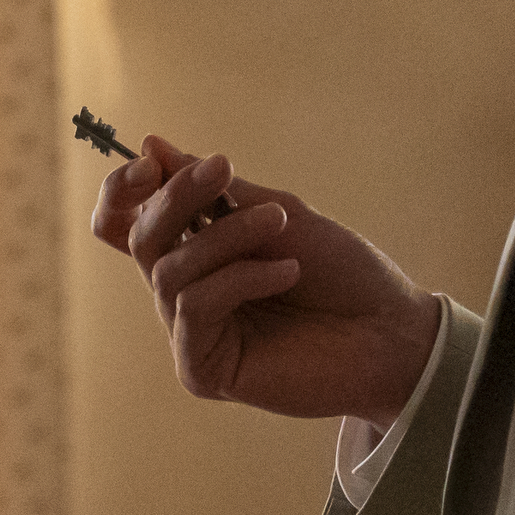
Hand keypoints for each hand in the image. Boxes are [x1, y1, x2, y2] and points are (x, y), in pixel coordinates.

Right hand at [87, 135, 438, 428]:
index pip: (126, 224)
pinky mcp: (203, 369)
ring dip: (226, 236)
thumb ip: (214, 189)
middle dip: (178, 196)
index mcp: (196, 253)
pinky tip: (287, 273)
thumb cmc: (341, 272)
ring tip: (282, 225)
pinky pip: (195, 308)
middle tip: (223, 169)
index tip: (153, 162)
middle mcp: (185, 292)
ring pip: (171, 271)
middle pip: (143, 238)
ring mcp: (192, 333)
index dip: (123, 190)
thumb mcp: (278, 212)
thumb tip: (150, 145)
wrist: (390, 330)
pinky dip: (241, 279)